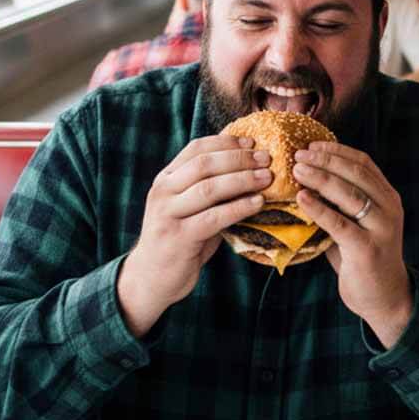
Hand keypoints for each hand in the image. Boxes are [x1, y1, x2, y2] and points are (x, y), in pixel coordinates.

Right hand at [118, 135, 269, 337]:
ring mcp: (168, 214)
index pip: (196, 148)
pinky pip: (213, 218)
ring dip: (243, 180)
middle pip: (204, 165)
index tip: (252, 142)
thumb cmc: (180, 239)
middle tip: (266, 159)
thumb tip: (252, 170)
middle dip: (239, 159)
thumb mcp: (189, 207)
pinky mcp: (178, 237)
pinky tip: (258, 203)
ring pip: (209, 188)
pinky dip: (239, 208)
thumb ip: (210, 189)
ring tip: (267, 178)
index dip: (226, 142)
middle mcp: (163, 192)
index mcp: (166, 179)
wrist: (151, 277)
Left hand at [293, 143, 410, 347]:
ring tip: (296, 170)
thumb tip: (303, 181)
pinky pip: (340, 224)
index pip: (363, 163)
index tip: (311, 144)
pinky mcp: (367, 249)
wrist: (384, 297)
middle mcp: (389, 208)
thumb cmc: (363, 258)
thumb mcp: (356, 224)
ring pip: (349, 195)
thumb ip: (340, 204)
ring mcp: (381, 228)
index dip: (337, 151)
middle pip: (356, 174)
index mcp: (388, 197)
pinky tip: (301, 199)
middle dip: (325, 160)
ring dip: (320, 179)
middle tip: (298, 155)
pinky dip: (319, 209)